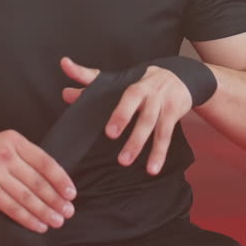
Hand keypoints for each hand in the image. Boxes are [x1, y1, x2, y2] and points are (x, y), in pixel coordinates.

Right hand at [0, 130, 76, 233]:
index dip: (61, 179)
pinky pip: (12, 208)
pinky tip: (37, 225)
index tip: (71, 193)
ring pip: (27, 196)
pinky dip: (27, 218)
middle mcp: (5, 154)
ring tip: (56, 220)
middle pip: (38, 181)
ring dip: (45, 211)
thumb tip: (51, 181)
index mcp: (13, 140)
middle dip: (56, 199)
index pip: (45, 161)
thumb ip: (23, 157)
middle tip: (68, 211)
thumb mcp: (1, 144)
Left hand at [60, 56, 193, 175]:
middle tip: (110, 137)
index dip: (115, 109)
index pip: (119, 94)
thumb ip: (90, 84)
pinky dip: (159, 153)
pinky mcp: (173, 113)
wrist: (179, 76)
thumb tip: (65, 93)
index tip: (108, 129)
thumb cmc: (142, 82)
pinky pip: (166, 135)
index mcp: (132, 86)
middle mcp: (148, 93)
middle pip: (137, 109)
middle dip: (125, 122)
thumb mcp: (118, 81)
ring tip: (125, 162)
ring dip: (140, 144)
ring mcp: (162, 103)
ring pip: (151, 125)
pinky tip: (152, 169)